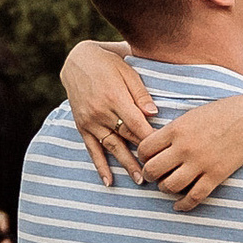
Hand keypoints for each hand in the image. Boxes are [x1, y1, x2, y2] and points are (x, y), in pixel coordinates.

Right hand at [63, 39, 155, 187]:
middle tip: (158, 172)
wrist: (77, 61)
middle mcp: (100, 112)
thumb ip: (140, 94)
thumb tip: (154, 113)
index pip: (137, 124)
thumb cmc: (109, 64)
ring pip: (111, 147)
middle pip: (126, 138)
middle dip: (143, 156)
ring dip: (125, 165)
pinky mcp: (82, 126)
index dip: (151, 139)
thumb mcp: (128, 72)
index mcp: (114, 97)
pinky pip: (92, 149)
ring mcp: (90, 121)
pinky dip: (100, 166)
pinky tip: (109, 181)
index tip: (165, 151)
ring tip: (140, 180)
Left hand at [134, 91, 242, 211]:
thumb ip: (173, 130)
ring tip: (168, 185)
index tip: (148, 158)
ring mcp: (200, 163)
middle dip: (149, 175)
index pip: (144, 149)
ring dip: (165, 189)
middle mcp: (185, 147)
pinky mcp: (216, 175)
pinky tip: (179, 205)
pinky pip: (194, 197)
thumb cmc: (223, 112)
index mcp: (176, 129)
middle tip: (154, 174)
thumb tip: (156, 144)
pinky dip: (183, 205)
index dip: (142, 156)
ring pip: (169, 186)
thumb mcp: (192, 114)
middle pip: (152, 170)